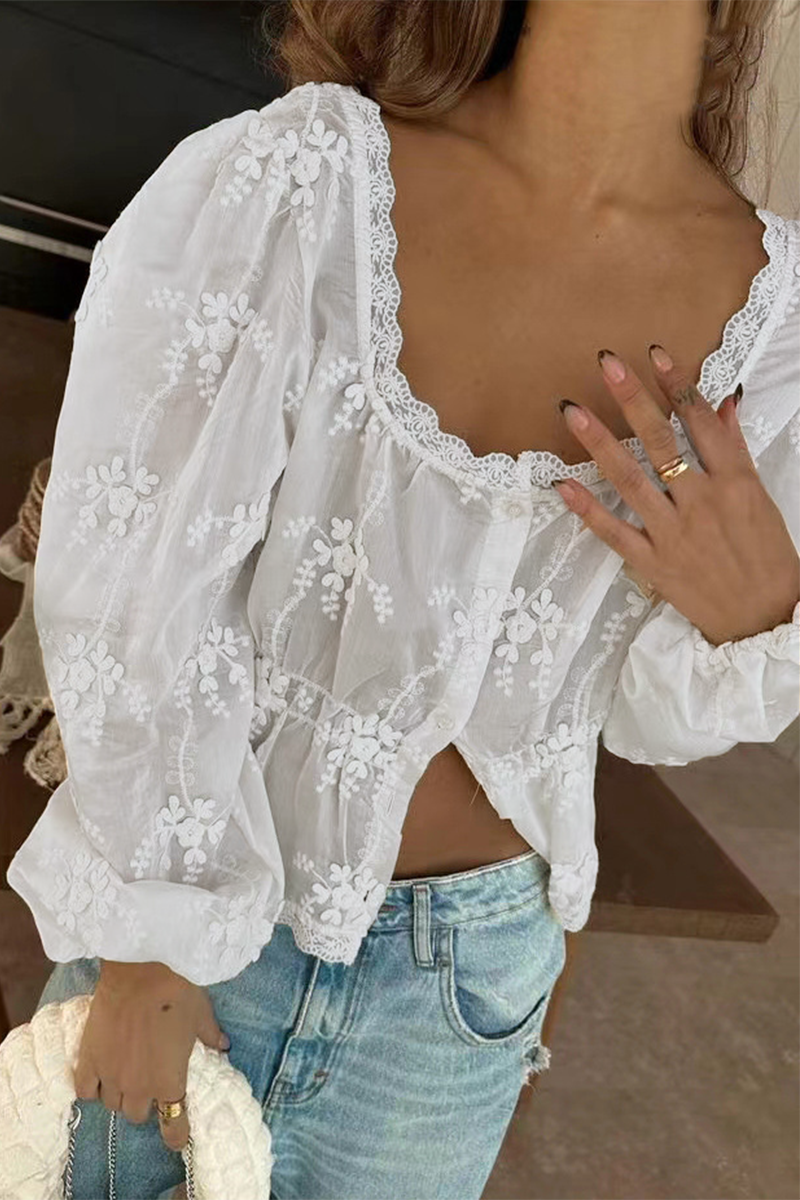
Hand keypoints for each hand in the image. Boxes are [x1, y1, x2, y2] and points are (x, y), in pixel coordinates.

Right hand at [73, 960, 230, 1152]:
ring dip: (120, 1094)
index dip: (176, 1134)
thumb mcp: (202, 1015)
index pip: (173, 1125)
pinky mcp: (89, 1059)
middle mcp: (139, 1086)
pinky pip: (85, 1090)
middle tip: (150, 1083)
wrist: (142, 969)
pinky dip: (92, 1088)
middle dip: (145, 1104)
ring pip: (111, 1104)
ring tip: (125, 1075)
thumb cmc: (178, 992)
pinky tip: (99, 1076)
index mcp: (170, 1081)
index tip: (178, 1135)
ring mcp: (111, 1075)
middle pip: (137, 1115)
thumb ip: (210, 1037)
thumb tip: (222, 1046)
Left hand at [551, 345, 799, 646]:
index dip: (676, 384)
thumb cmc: (767, 556)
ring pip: (630, 480)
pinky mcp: (654, 564)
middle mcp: (701, 502)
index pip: (700, 421)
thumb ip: (735, 450)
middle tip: (606, 363)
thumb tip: (723, 403)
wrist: (764, 618)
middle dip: (632, 398)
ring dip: (599, 443)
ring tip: (572, 410)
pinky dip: (588, 509)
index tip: (653, 353)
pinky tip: (563, 484)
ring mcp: (674, 534)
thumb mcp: (760, 497)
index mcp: (734, 482)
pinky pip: (614, 532)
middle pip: (661, 441)